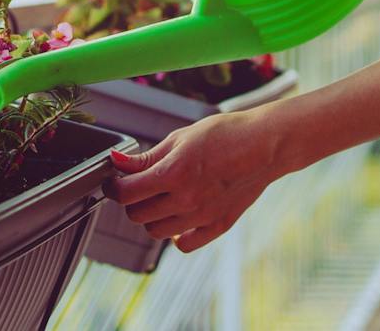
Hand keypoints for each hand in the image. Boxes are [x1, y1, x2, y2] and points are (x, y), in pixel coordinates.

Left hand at [100, 108, 288, 252]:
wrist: (265, 145)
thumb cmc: (225, 135)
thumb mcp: (180, 138)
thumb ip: (147, 157)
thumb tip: (117, 163)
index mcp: (174, 173)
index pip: (126, 193)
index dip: (113, 188)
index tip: (114, 182)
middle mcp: (186, 199)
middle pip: (137, 215)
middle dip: (132, 201)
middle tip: (141, 186)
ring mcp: (202, 216)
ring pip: (156, 232)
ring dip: (152, 217)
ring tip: (163, 198)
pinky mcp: (217, 226)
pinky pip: (183, 244)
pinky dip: (177, 235)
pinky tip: (180, 217)